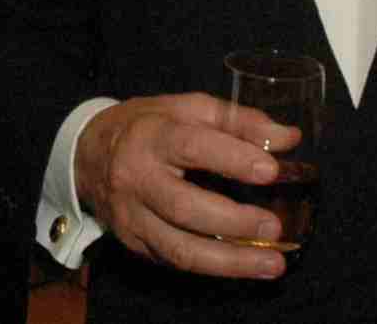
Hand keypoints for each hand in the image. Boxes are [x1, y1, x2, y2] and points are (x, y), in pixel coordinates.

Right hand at [75, 92, 300, 278]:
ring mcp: (132, 217)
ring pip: (180, 249)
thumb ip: (240, 121)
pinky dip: (214, 268)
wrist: (88, 154)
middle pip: (184, 207)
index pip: (192, 147)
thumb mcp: (188, 108)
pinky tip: (246, 266)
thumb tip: (288, 138)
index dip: (233, 159)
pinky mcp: (134, 243)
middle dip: (234, 222)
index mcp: (152, 136)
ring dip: (230, 262)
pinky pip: (176, 262)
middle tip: (275, 228)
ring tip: (272, 264)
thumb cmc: (148, 126)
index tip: (271, 170)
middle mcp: (137, 179)